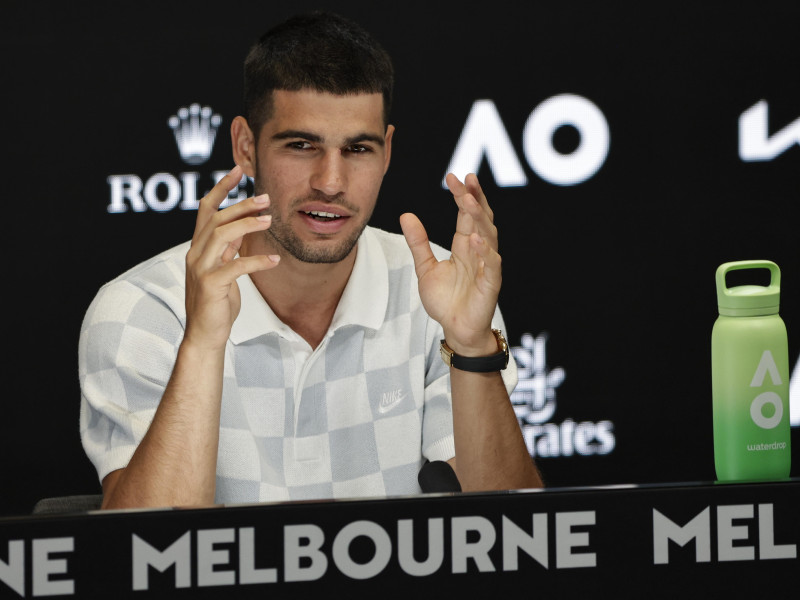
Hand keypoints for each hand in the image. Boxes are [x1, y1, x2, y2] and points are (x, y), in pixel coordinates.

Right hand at [183, 165, 279, 350]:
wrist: (205, 334)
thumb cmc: (217, 302)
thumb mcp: (223, 269)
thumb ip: (228, 249)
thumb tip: (241, 229)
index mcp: (198, 247)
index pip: (205, 209)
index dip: (220, 188)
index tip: (237, 170)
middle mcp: (195, 254)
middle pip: (216, 218)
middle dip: (242, 205)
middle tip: (267, 198)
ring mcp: (201, 269)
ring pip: (222, 235)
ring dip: (247, 225)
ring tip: (270, 221)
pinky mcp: (211, 285)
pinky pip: (236, 266)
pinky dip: (257, 261)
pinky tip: (275, 260)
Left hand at [400, 173, 499, 354]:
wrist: (456, 329)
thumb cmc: (446, 300)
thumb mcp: (425, 268)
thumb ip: (418, 242)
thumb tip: (406, 215)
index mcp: (464, 246)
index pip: (465, 214)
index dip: (461, 195)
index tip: (453, 177)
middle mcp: (478, 252)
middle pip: (480, 219)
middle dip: (474, 198)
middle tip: (466, 179)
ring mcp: (486, 267)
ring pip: (489, 237)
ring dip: (480, 218)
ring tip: (469, 202)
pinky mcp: (490, 285)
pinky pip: (491, 265)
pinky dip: (485, 252)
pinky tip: (475, 239)